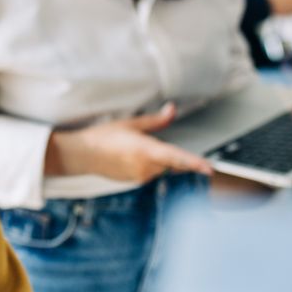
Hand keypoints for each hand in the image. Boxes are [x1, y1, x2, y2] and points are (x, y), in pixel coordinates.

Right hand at [46, 103, 214, 182]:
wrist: (83, 155)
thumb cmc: (104, 136)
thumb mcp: (130, 124)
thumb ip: (155, 120)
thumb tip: (172, 110)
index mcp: (145, 149)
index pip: (176, 157)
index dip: (194, 163)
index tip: (209, 169)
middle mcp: (145, 166)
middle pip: (171, 162)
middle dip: (169, 153)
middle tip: (146, 142)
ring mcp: (140, 176)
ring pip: (161, 168)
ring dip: (156, 158)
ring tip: (132, 148)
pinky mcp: (136, 181)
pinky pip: (150, 172)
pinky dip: (147, 164)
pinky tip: (129, 157)